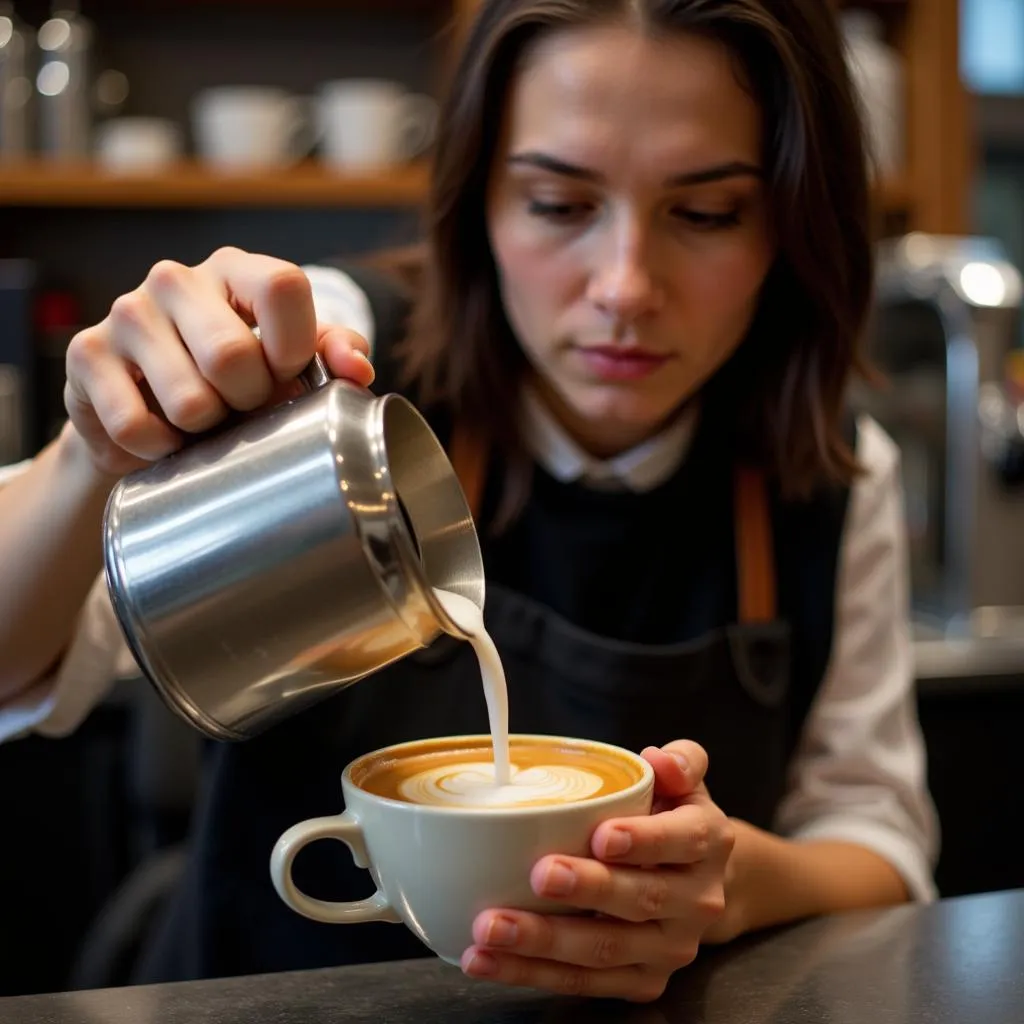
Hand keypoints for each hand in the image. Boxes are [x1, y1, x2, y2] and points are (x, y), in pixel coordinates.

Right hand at [64, 246, 374, 477]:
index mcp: (236, 270)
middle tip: (242, 407)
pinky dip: (160, 448)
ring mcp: (126, 313)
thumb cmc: (234, 378)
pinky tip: (166, 437)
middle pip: (233, 355)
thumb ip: (334, 354)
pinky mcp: (86, 356)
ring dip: (206, 430)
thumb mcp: (291, 359)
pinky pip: (137, 426)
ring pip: (189, 400)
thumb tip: (359, 371)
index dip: (294, 347)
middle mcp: (176, 279)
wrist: (147, 409)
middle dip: (249, 402)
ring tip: (205, 420)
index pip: (283, 286)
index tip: (288, 376)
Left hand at [462, 741, 734, 1002]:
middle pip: (641, 899)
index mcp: (707, 843)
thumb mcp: (684, 783)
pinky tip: (487, 961)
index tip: (602, 836)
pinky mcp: (642, 982)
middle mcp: (697, 902)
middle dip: (588, 889)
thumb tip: (659, 758)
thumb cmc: (672, 819)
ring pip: (605, 950)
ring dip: (544, 941)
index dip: (644, 841)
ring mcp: (670, 949)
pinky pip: (583, 983)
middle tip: (540, 874)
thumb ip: (681, 762)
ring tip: (490, 928)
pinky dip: (532, 974)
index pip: (682, 841)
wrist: (697, 884)